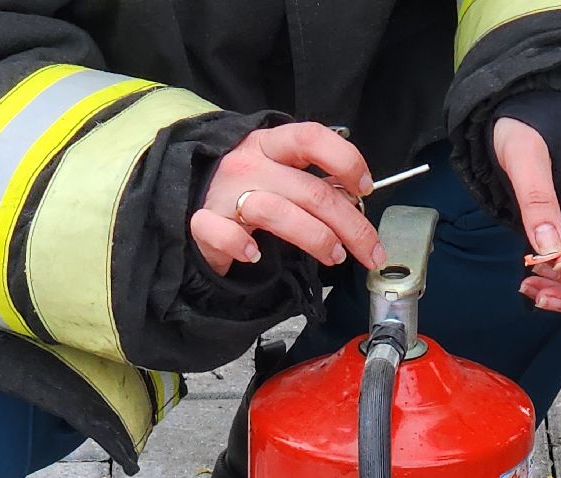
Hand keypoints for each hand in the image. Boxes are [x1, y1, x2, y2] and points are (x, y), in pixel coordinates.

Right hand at [192, 122, 386, 275]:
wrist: (190, 195)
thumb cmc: (248, 189)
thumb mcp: (282, 173)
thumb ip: (315, 183)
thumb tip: (355, 203)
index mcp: (272, 145)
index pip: (312, 138)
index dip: (345, 160)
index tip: (366, 189)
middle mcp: (250, 164)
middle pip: (311, 191)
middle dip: (351, 225)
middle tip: (370, 252)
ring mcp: (225, 192)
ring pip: (276, 211)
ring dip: (315, 237)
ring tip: (334, 257)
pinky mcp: (204, 222)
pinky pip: (221, 232)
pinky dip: (239, 245)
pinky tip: (254, 256)